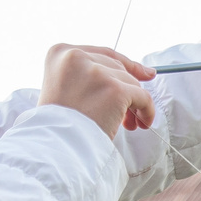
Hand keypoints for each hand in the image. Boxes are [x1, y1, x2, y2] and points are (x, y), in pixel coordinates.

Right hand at [41, 43, 156, 137]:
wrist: (54, 148)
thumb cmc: (59, 125)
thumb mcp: (65, 88)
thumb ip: (92, 75)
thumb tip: (145, 71)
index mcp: (60, 53)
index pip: (103, 54)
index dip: (125, 65)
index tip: (143, 73)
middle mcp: (76, 57)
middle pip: (118, 67)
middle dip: (126, 89)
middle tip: (128, 114)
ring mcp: (96, 73)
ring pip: (130, 82)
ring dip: (133, 104)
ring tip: (128, 124)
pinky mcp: (114, 90)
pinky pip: (142, 96)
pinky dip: (146, 110)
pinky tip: (142, 122)